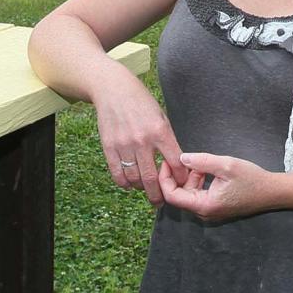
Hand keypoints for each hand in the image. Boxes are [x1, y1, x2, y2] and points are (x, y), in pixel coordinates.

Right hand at [94, 79, 187, 205]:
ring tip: (146, 190)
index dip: (180, 177)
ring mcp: (124, 145)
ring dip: (141, 188)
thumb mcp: (161, 116)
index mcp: (160, 131)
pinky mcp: (109, 147)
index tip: (182, 183)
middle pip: (152, 178)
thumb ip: (167, 139)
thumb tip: (175, 163)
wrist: (114, 90)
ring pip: (134, 179)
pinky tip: (130, 184)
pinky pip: (117, 174)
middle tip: (161, 202)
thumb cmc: (142, 102)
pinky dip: (124, 183)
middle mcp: (142, 140)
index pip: (175, 162)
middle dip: (158, 194)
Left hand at [159, 152, 276, 222]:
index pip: (172, 196)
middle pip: (179, 195)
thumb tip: (181, 158)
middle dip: (178, 176)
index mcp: (204, 205)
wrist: (271, 192)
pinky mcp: (214, 207)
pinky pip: (198, 194)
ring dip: (190, 177)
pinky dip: (198, 181)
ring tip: (201, 162)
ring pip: (188, 194)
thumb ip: (202, 161)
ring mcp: (209, 211)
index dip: (165, 178)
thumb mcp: (226, 165)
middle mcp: (204, 212)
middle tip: (184, 157)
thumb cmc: (251, 179)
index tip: (166, 161)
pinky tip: (207, 169)